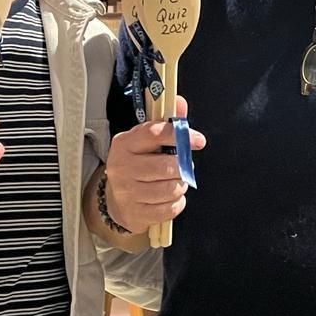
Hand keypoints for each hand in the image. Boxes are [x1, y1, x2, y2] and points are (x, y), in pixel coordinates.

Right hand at [102, 96, 206, 233]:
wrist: (117, 200)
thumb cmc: (137, 165)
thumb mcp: (145, 141)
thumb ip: (165, 123)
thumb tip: (180, 103)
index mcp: (124, 143)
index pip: (154, 134)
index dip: (180, 135)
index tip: (198, 140)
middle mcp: (122, 167)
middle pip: (167, 166)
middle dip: (182, 167)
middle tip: (182, 167)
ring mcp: (127, 192)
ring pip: (171, 189)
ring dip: (180, 186)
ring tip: (174, 182)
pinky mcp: (136, 213)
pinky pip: (170, 208)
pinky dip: (177, 202)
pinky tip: (169, 198)